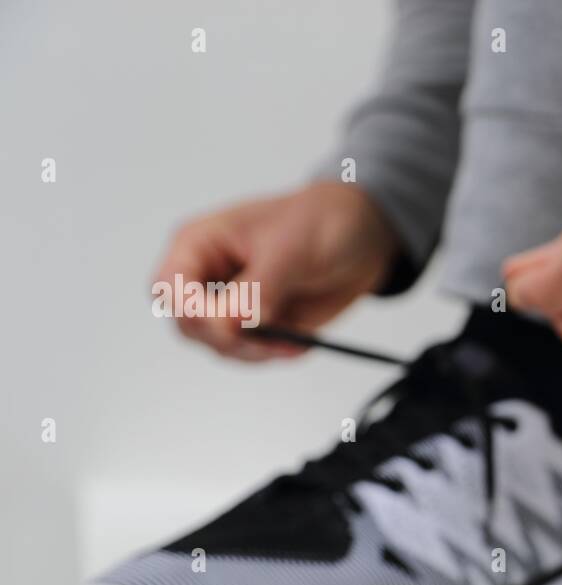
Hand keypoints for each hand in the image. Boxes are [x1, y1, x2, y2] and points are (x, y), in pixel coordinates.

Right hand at [154, 181, 399, 360]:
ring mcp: (233, 305)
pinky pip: (255, 353)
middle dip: (227, 340)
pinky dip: (277, 353)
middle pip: (190, 327)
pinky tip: (302, 339)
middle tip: (269, 338)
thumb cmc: (317, 221)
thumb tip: (233, 323)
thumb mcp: (289, 248)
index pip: (169, 289)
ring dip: (256, 351)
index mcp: (199, 245)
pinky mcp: (260, 325)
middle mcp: (208, 279)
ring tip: (294, 338)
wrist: (361, 236)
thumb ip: (259, 288)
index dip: (192, 313)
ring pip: (222, 347)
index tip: (230, 328)